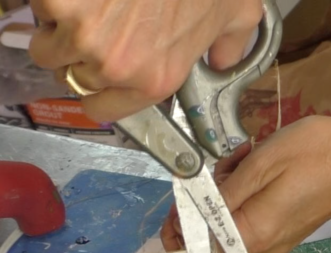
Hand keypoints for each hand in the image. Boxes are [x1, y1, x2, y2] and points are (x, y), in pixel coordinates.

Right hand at [29, 0, 262, 120]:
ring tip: (92, 1)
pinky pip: (38, 5)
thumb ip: (228, 46)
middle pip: (68, 75)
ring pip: (45, 42)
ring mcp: (81, 35)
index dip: (94, 89)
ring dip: (60, 22)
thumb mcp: (238, 14)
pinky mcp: (57, 3)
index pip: (100, 110)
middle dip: (77, 50)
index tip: (95, 70)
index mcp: (155, 79)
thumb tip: (223, 59)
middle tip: (99, 21)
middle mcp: (115, 67)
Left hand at [161, 116, 330, 252]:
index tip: (183, 190)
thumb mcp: (262, 164)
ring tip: (248, 155)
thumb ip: (221, 197)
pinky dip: (245, 192)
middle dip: (206, 198)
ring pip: (229, 222)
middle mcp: (263, 250)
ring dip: (227, 189)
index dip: (178, 225)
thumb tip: (189, 217)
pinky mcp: (285, 231)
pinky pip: (248, 217)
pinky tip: (259, 164)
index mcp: (255, 236)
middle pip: (211, 235)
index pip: (197, 251)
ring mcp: (276, 242)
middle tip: (226, 160)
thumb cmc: (319, 153)